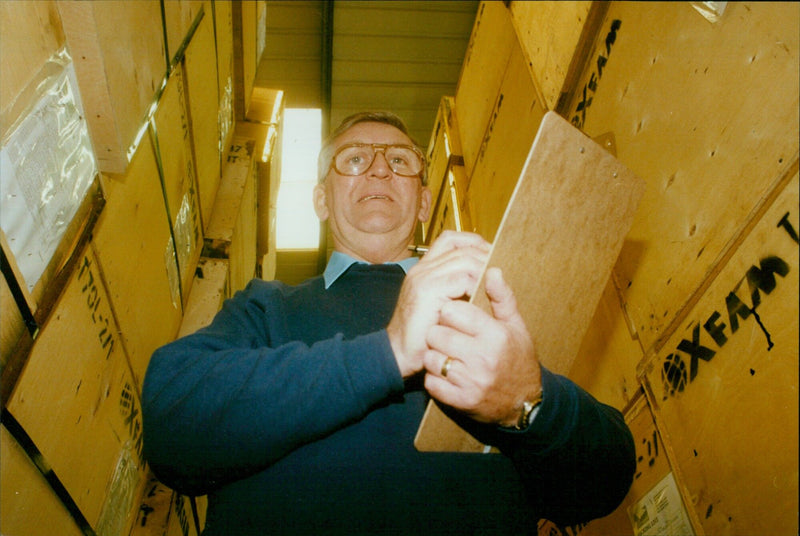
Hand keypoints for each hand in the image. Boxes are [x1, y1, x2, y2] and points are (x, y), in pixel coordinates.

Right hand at [387, 231, 489, 377]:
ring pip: (465, 261)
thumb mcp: (440, 305)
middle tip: (501, 273)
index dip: (473, 242)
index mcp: (424, 268)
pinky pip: (461, 279)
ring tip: (494, 286)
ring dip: (484, 272)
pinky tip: (482, 297)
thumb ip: (456, 288)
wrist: (397, 352)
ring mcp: (423, 278)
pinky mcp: (427, 291)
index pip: (450, 239)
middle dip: (485, 258)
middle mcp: (422, 269)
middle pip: (462, 249)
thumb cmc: (421, 333)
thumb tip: (486, 278)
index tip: (490, 255)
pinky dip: (476, 286)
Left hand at [422, 267, 541, 426]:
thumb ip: (502, 298)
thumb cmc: (518, 358)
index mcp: (495, 335)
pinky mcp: (461, 401)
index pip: (454, 312)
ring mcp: (471, 382)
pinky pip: (432, 383)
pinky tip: (446, 373)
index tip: (453, 315)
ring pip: (431, 358)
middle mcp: (483, 358)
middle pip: (437, 334)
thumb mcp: (516, 326)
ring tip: (446, 354)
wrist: (524, 403)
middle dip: (438, 332)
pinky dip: (435, 378)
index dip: (449, 312)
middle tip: (447, 335)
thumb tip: (492, 270)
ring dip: (434, 355)